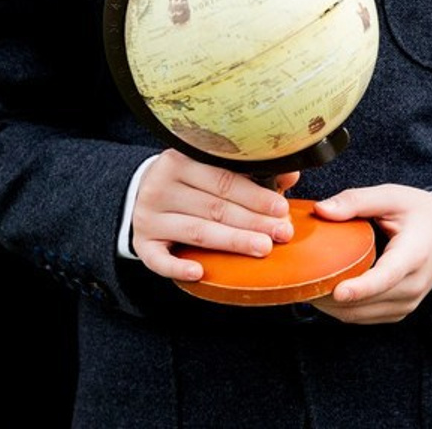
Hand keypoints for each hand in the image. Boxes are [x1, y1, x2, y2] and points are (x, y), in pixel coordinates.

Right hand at [131, 150, 297, 282]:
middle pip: (214, 207)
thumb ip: (251, 173)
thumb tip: (290, 175)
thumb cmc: (191, 180)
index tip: (282, 209)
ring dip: (232, 241)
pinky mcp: (141, 242)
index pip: (225, 180)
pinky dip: (178, 267)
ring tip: (262, 247)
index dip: (256, 195)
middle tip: (281, 233)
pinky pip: (158, 259)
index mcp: (181, 159)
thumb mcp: (214, 168)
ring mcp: (148, 215)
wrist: (143, 190)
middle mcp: (161, 185)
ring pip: (196, 231)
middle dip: (253, 221)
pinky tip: (201, 272)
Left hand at [308, 185, 431, 323]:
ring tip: (308, 286)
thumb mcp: (392, 196)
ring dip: (332, 306)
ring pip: (361, 315)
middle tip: (300, 280)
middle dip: (330, 295)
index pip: (387, 277)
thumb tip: (321, 210)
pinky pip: (364, 318)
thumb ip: (357, 201)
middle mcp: (413, 285)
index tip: (337, 291)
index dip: (361, 287)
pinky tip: (328, 292)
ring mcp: (407, 303)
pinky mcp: (400, 312)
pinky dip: (344, 309)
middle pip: (367, 301)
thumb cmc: (421, 212)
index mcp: (414, 254)